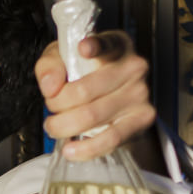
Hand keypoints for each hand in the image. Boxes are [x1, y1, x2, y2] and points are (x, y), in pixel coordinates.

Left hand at [36, 28, 158, 163]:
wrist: (112, 99)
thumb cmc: (86, 74)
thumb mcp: (63, 60)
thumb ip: (50, 66)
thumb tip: (51, 86)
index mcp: (116, 45)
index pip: (107, 44)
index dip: (95, 46)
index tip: (83, 49)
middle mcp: (134, 67)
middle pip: (84, 91)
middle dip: (57, 104)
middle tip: (51, 106)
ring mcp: (140, 94)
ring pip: (92, 116)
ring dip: (64, 126)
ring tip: (54, 126)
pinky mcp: (142, 119)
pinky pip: (110, 138)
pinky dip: (86, 149)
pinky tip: (70, 149)